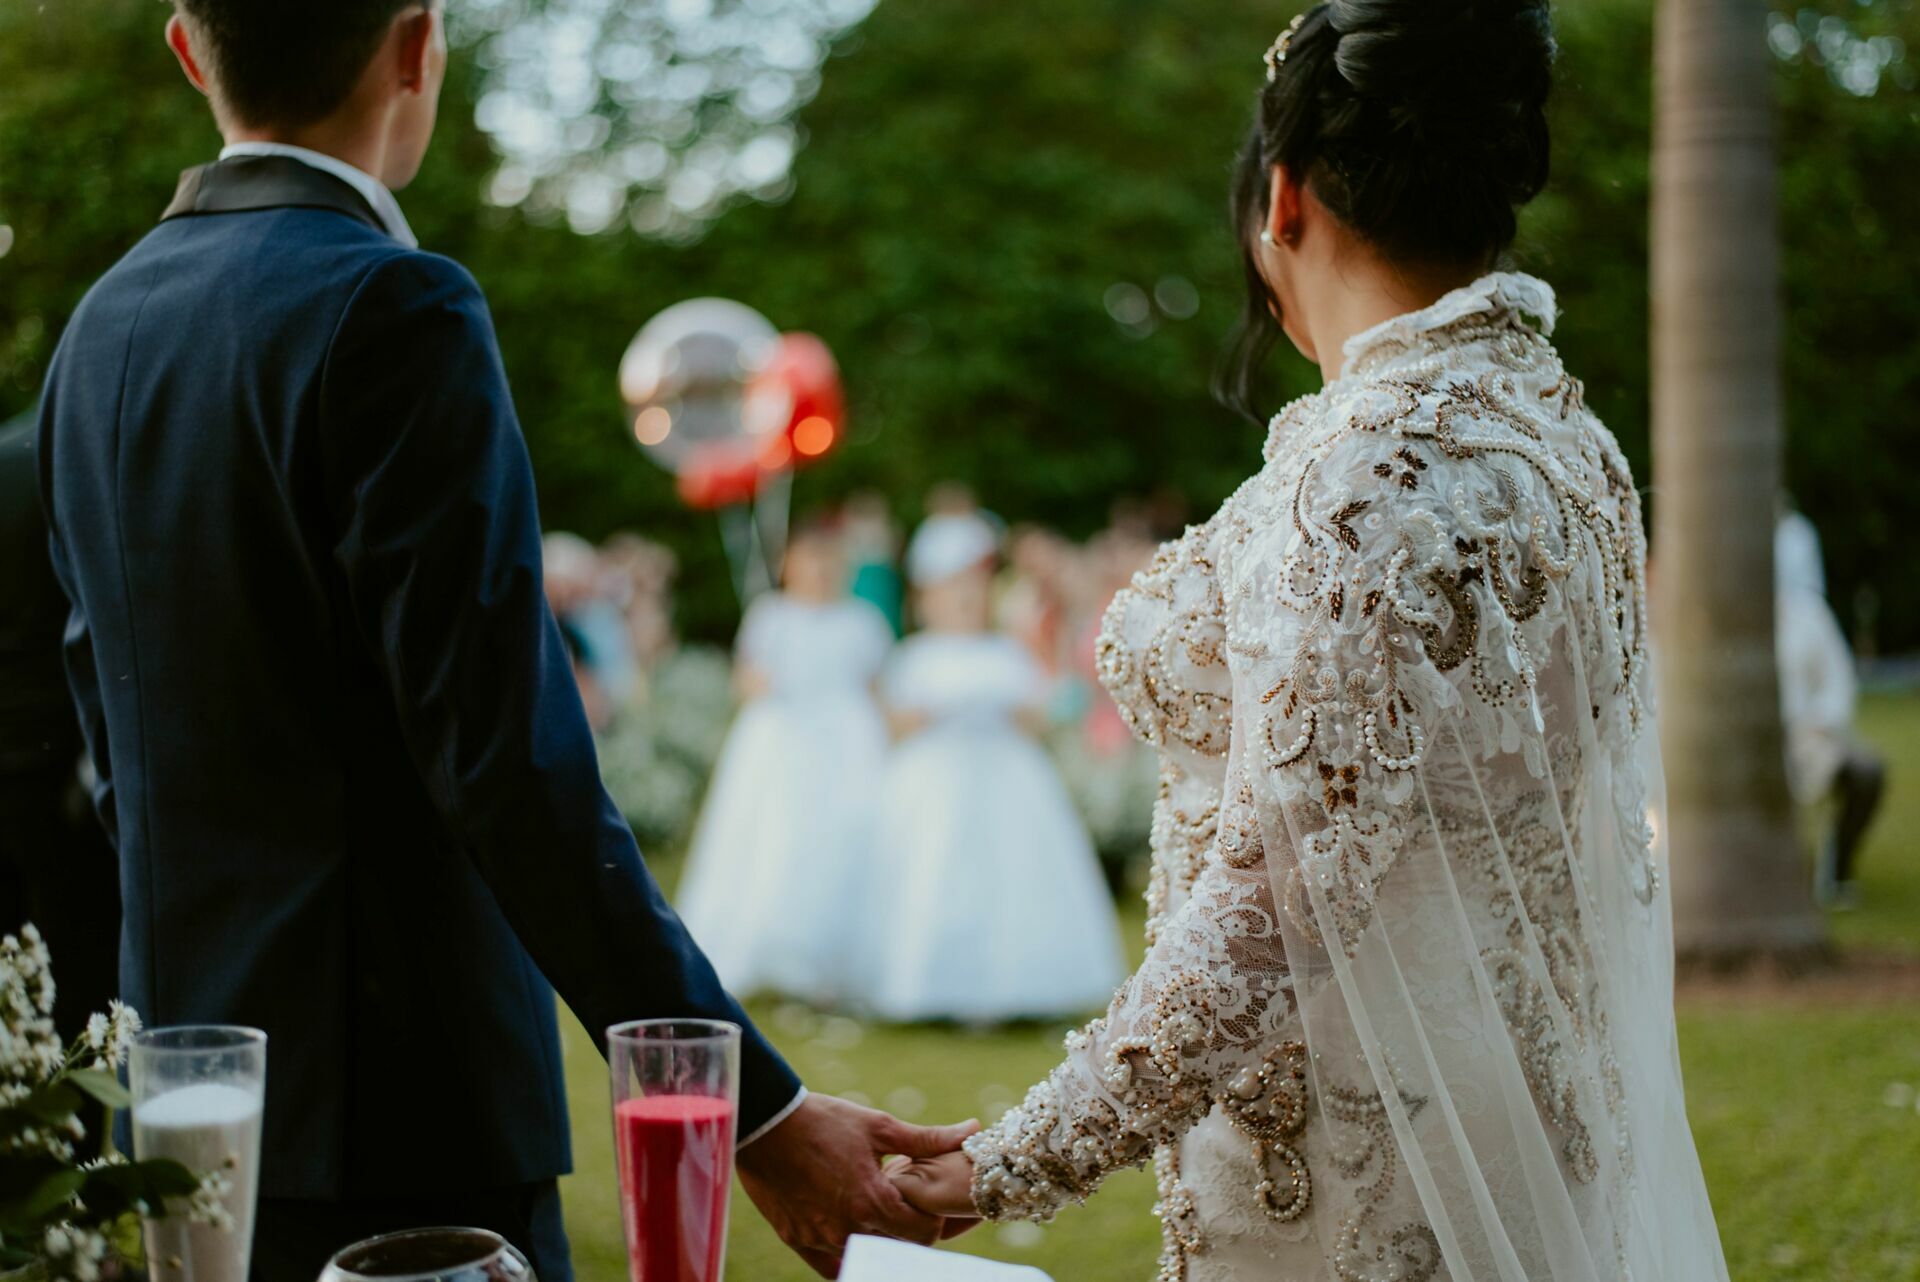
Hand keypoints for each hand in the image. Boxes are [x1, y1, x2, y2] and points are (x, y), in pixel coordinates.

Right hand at [737, 1094, 980, 1277]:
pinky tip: (851, 1233)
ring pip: (866, 1256)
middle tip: (904, 1206)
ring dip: (878, 1240)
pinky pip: (830, 1266)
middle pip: (897, 1249)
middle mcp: (847, 1229)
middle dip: (907, 1231)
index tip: (926, 1201)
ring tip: (876, 1212)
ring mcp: (819, 1239)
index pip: (923, 1235)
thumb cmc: (824, 1120)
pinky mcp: (796, 1240)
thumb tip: (971, 1130)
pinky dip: (845, 1255)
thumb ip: (927, 1138)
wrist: (765, 1122)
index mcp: (872, 1201)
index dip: (932, 1220)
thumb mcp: (878, 1126)